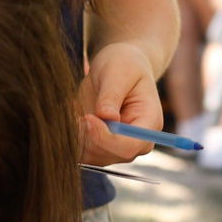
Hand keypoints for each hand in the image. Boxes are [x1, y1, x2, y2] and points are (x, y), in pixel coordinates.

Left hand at [78, 40, 165, 166]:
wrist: (117, 69)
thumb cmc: (123, 64)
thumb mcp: (118, 72)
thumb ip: (112, 95)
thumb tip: (106, 117)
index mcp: (149, 123)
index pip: (128, 146)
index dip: (105, 138)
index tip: (87, 118)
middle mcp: (136, 142)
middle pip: (109, 155)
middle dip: (88, 137)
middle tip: (75, 114)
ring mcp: (118, 148)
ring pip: (92, 156)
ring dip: (78, 138)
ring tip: (74, 112)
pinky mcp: (100, 147)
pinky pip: (82, 153)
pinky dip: (72, 138)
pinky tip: (73, 118)